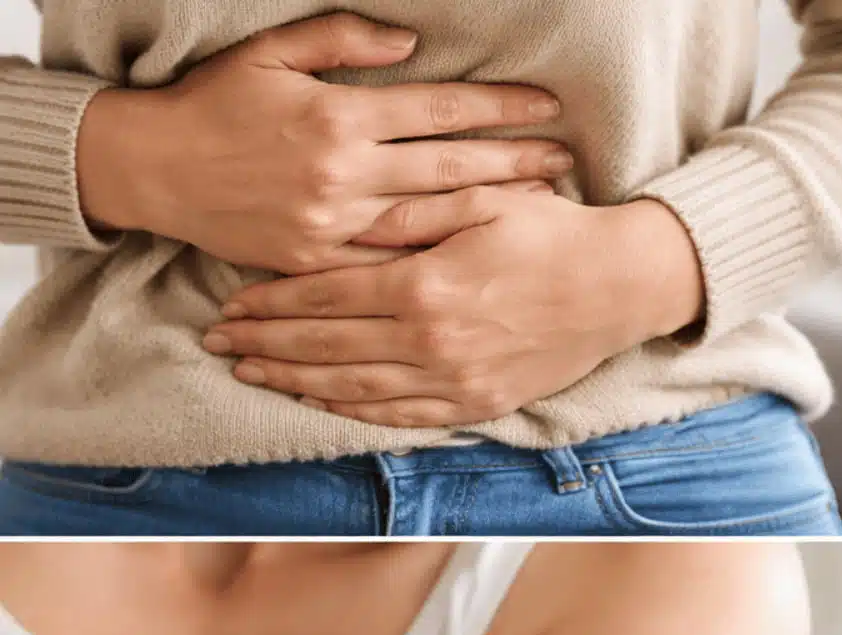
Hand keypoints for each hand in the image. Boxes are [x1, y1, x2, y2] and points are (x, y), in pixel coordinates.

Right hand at [76, 13, 574, 275]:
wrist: (151, 169)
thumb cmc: (213, 104)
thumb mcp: (270, 53)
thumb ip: (342, 41)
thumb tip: (411, 42)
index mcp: (339, 117)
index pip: (440, 109)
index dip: (499, 107)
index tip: (547, 107)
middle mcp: (343, 173)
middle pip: (452, 167)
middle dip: (516, 161)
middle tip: (568, 159)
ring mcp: (333, 223)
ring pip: (432, 219)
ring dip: (492, 211)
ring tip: (544, 205)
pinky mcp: (317, 261)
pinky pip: (389, 263)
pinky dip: (438, 256)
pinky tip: (479, 252)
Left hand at [206, 188, 705, 426]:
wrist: (621, 286)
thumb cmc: (554, 235)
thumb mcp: (481, 202)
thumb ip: (410, 217)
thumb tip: (347, 229)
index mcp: (426, 286)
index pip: (325, 297)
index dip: (270, 303)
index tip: (232, 304)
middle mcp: (432, 342)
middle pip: (326, 346)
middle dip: (266, 344)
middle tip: (219, 343)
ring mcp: (456, 380)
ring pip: (354, 388)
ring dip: (295, 382)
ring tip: (253, 375)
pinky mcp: (479, 404)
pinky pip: (401, 416)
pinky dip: (352, 411)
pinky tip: (319, 401)